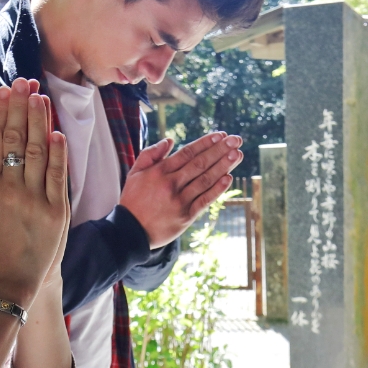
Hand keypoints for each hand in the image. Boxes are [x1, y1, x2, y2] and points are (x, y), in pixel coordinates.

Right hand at [0, 78, 68, 307]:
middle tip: (23, 82)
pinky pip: (57, 175)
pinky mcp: (56, 211)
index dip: (0, 113)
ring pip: (37, 152)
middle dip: (20, 107)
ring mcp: (35, 199)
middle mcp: (10, 190)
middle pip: (15, 139)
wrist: (9, 283)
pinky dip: (58, 152)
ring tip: (40, 96)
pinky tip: (57, 132)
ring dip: (39, 121)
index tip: (5, 91)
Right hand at [119, 132, 242, 247]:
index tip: (220, 135)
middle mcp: (171, 184)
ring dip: (223, 166)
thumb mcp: (134, 173)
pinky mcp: (186, 217)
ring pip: (205, 180)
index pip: (188, 152)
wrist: (130, 232)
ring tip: (237, 154)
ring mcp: (180, 201)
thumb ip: (150, 154)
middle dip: (220, 150)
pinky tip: (228, 178)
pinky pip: (204, 200)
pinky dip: (217, 189)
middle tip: (236, 140)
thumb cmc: (133, 200)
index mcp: (159, 172)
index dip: (206, 143)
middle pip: (200, 163)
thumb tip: (170, 140)